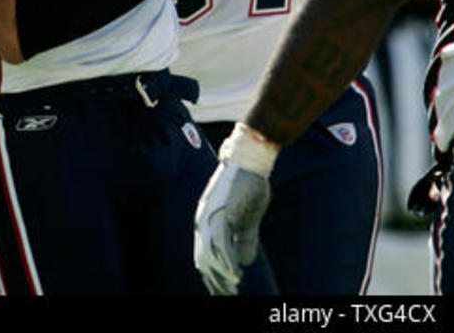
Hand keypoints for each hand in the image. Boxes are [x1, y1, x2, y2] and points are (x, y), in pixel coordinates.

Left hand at [193, 158, 270, 294]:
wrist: (250, 159)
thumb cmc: (249, 184)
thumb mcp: (248, 217)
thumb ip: (245, 239)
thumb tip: (245, 263)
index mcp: (206, 221)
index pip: (203, 255)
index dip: (212, 274)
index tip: (221, 289)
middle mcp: (203, 221)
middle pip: (203, 260)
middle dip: (215, 280)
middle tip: (227, 295)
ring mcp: (211, 219)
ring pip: (210, 257)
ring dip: (221, 275)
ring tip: (232, 288)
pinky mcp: (222, 216)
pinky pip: (222, 246)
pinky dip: (228, 262)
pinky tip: (237, 273)